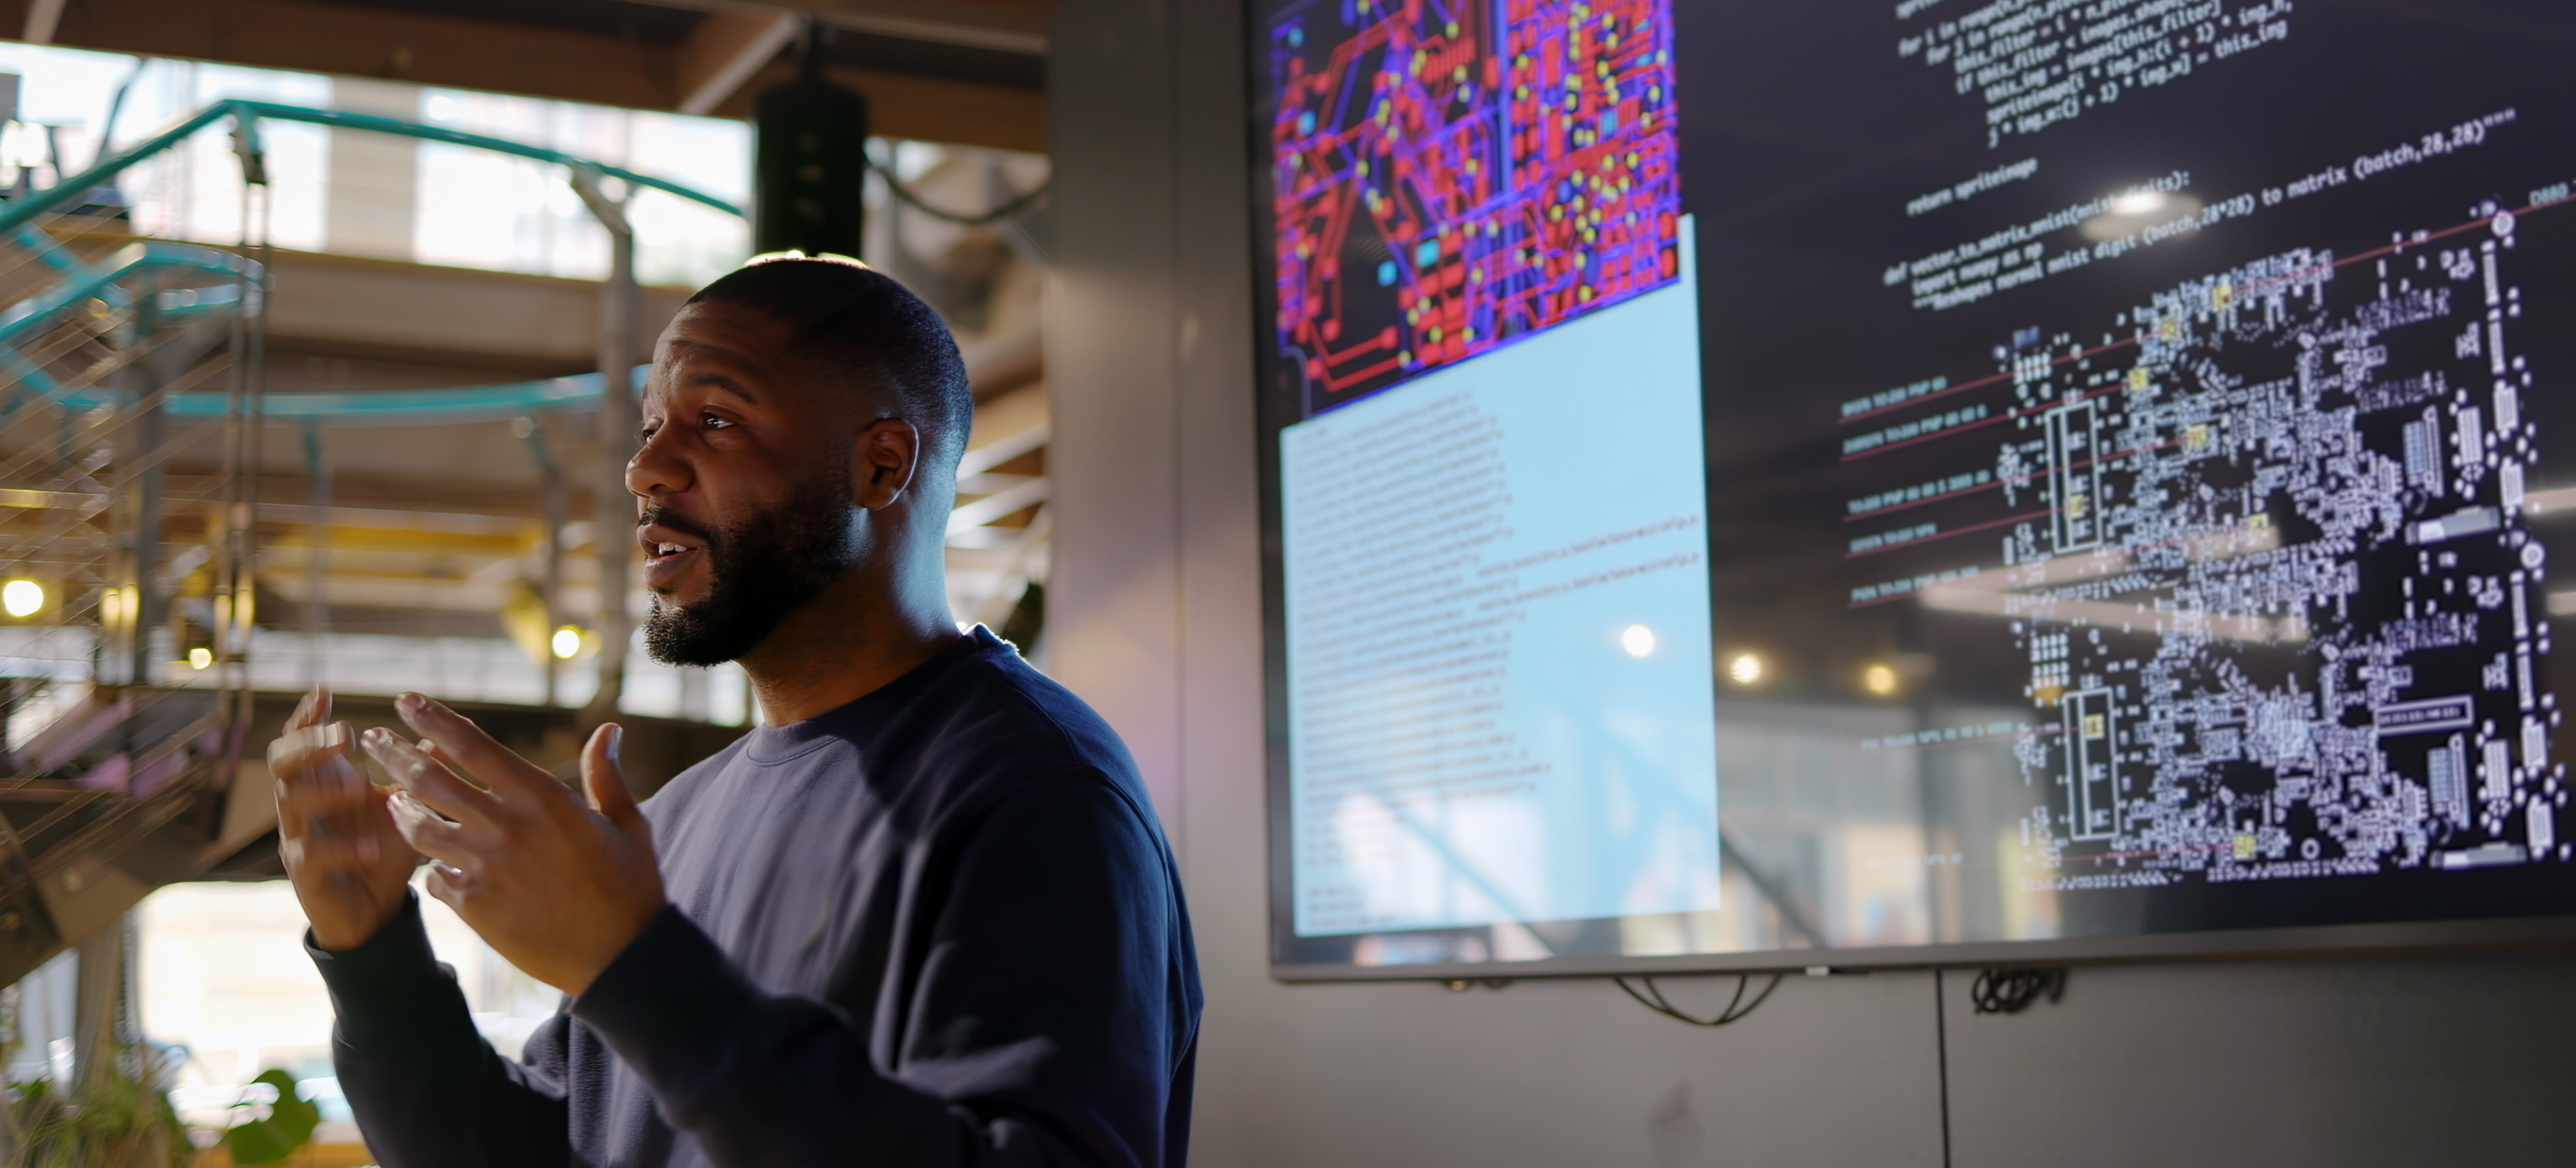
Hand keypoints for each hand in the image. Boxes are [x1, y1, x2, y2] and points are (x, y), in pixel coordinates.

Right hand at [271, 688, 417, 950]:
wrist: (374, 910)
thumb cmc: (383, 848)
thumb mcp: (405, 805)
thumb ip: (418, 770)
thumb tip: (447, 729)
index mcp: (324, 780)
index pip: (302, 739)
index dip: (308, 716)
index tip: (324, 691)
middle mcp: (304, 804)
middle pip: (282, 762)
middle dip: (308, 744)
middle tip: (344, 736)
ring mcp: (299, 838)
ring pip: (290, 803)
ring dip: (324, 789)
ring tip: (359, 786)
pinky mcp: (306, 875)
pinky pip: (312, 855)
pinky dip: (341, 848)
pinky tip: (369, 846)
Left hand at [359, 693, 666, 995]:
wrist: (620, 956)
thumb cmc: (630, 885)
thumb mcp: (627, 823)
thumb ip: (606, 775)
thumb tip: (609, 730)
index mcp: (540, 797)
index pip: (471, 745)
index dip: (433, 719)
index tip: (407, 701)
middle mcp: (504, 826)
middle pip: (429, 779)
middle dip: (394, 754)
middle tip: (371, 739)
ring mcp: (483, 867)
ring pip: (419, 828)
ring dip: (399, 809)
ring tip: (388, 798)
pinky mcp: (473, 905)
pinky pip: (434, 877)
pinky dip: (431, 866)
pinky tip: (431, 862)